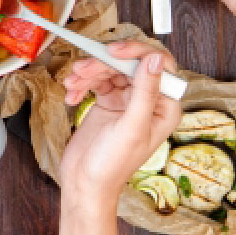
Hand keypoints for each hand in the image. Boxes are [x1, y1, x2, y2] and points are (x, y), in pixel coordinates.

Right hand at [60, 42, 182, 200]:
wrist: (85, 182)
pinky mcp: (107, 102)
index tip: (113, 52)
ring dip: (88, 72)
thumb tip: (154, 60)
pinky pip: (95, 80)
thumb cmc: (113, 165)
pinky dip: (81, 83)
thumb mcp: (131, 127)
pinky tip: (71, 94)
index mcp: (164, 108)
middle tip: (84, 68)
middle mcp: (147, 101)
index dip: (136, 53)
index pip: (158, 65)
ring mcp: (126, 100)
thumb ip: (145, 92)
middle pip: (129, 64)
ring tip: (73, 82)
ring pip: (110, 69)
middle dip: (104, 63)